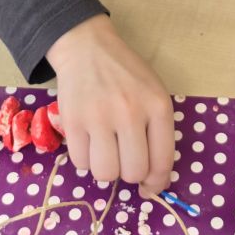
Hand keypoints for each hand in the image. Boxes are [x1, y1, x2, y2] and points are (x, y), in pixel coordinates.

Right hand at [47, 16, 174, 195]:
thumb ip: (159, 133)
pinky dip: (85, 159)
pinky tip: (88, 141)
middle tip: (124, 159)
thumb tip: (152, 182)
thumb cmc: (125, 75)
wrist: (87, 48)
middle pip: (133, 172)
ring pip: (105, 173)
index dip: (157, 182)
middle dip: (129, 173)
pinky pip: (80, 163)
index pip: (162, 161)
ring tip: (105, 150)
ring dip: (106, 168)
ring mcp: (99, 117)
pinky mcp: (72, 121)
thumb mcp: (154, 94)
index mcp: (157, 106)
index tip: (149, 186)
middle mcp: (130, 112)